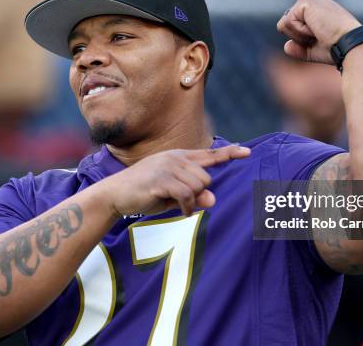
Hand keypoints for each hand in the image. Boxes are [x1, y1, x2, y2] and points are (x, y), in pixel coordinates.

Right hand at [96, 145, 250, 217]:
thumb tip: (213, 199)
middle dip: (197, 193)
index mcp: (179, 157)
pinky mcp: (162, 180)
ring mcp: (168, 167)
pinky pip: (187, 196)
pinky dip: (186, 207)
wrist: (115, 194)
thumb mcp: (173, 195)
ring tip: (173, 203)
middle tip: (179, 199)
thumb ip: (194, 196)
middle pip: (206, 178)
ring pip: (198, 187)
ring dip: (190, 201)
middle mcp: (175, 158)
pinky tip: (180, 211)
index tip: (247, 151)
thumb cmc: (145, 194)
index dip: (229, 153)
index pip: (209, 154)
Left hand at [276, 0, 360, 64]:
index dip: (301, 39)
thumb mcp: (313, 49)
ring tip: (318, 31)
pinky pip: (287, 23)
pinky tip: (316, 28)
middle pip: (284, 25)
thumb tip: (286, 47)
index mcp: (312, 8)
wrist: (347, 44)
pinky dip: (300, 32)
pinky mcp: (305, 1)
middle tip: (319, 36)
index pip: (291, 26)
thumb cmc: (336, 47)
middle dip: (298, 37)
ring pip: (283, 25)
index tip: (320, 39)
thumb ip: (298, 48)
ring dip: (299, 35)